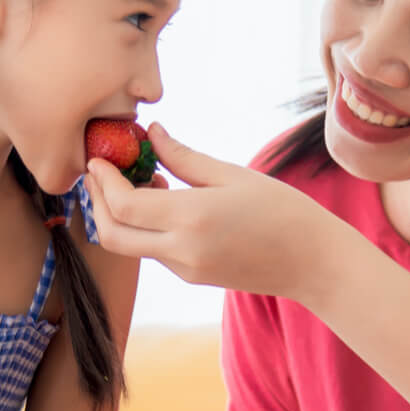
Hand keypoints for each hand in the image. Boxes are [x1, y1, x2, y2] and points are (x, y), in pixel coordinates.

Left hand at [84, 123, 348, 301]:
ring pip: (130, 245)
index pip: (124, 205)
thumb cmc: (282, 210)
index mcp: (192, 219)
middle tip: (98, 172)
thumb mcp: (233, 175)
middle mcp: (181, 251)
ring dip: (119, 214)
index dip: (102, 182)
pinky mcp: (191, 277)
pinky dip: (143, 226)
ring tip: (136, 179)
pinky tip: (162, 199)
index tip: (97, 157)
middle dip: (96, 203)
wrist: (313, 263)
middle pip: (112, 235)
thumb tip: (150, 133)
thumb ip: (184, 157)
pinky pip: (153, 251)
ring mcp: (185, 269)